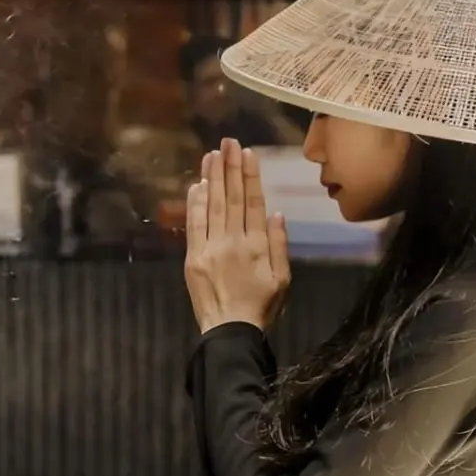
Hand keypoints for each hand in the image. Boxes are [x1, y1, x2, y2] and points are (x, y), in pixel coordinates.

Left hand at [184, 139, 290, 333]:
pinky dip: (195, 204)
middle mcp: (233, 243)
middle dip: (229, 167)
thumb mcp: (282, 279)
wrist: (229, 333)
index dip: (250, 176)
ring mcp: (210, 249)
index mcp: (257, 246)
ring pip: (211, 207)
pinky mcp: (193, 258)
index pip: (253, 203)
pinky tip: (198, 184)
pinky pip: (193, 225)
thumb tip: (278, 214)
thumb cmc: (261, 307)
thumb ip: (279, 245)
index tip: (248, 154)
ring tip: (212, 154)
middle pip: (231, 198)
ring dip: (212, 178)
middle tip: (228, 142)